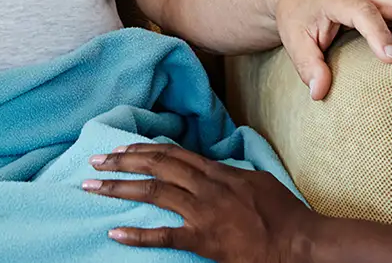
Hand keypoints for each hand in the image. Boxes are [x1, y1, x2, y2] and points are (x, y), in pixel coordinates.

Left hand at [84, 143, 313, 261]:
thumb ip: (228, 174)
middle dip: (122, 161)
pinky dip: (138, 234)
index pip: (172, 153)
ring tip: (93, 186)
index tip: (120, 148)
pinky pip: (165, 235)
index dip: (143, 149)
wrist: (299, 243)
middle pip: (156, 165)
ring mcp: (203, 212)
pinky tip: (115, 232)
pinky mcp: (204, 240)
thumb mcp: (254, 181)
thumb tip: (211, 169)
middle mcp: (206, 186)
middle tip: (96, 161)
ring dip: (119, 187)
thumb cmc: (282, 213)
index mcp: (217, 171)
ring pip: (154, 191)